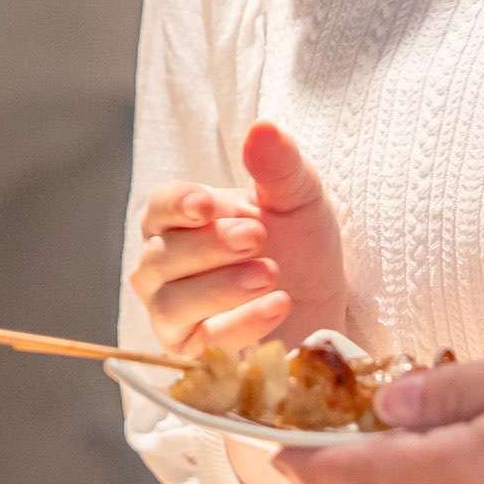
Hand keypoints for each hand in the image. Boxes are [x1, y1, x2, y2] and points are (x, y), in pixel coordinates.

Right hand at [132, 122, 349, 354]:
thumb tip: (262, 129)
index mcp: (180, 220)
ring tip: (269, 275)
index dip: (177, 206)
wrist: (325, 302)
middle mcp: (164, 266)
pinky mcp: (195, 355)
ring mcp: (173, 314)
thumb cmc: (300, 244)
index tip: (207, 207)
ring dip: (220, 287)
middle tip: (257, 237)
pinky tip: (277, 304)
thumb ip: (279, 165)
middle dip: (209, 246)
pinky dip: (240, 324)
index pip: (158, 208)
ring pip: (172, 303)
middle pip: (161, 256)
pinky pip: (203, 344)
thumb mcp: (299, 198)